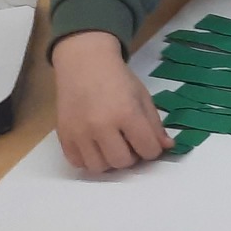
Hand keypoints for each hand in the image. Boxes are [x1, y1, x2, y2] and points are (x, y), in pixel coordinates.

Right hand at [52, 31, 169, 172]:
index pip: (148, 150)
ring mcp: (79, 132)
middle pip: (122, 162)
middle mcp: (101, 126)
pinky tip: (95, 146)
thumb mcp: (143, 97)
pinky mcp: (63, 134)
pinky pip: (77, 163)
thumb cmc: (117, 78)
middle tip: (129, 143)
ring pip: (98, 167)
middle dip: (131, 156)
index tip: (148, 142)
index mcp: (127, 113)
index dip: (152, 149)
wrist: (84, 63)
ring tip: (112, 145)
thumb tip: (166, 147)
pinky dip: (88, 159)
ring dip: (109, 160)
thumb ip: (155, 125)